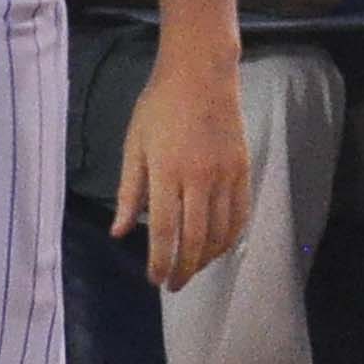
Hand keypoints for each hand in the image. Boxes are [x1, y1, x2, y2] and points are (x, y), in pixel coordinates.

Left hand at [114, 47, 253, 291]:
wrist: (201, 77)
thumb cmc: (158, 109)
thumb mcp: (133, 147)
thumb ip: (128, 192)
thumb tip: (120, 232)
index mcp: (167, 172)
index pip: (165, 230)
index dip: (161, 260)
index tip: (156, 280)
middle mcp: (200, 178)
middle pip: (196, 237)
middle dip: (185, 268)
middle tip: (174, 286)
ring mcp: (226, 175)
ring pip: (222, 230)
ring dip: (208, 257)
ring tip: (193, 269)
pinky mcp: (244, 169)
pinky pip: (241, 213)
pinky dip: (231, 237)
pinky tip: (219, 248)